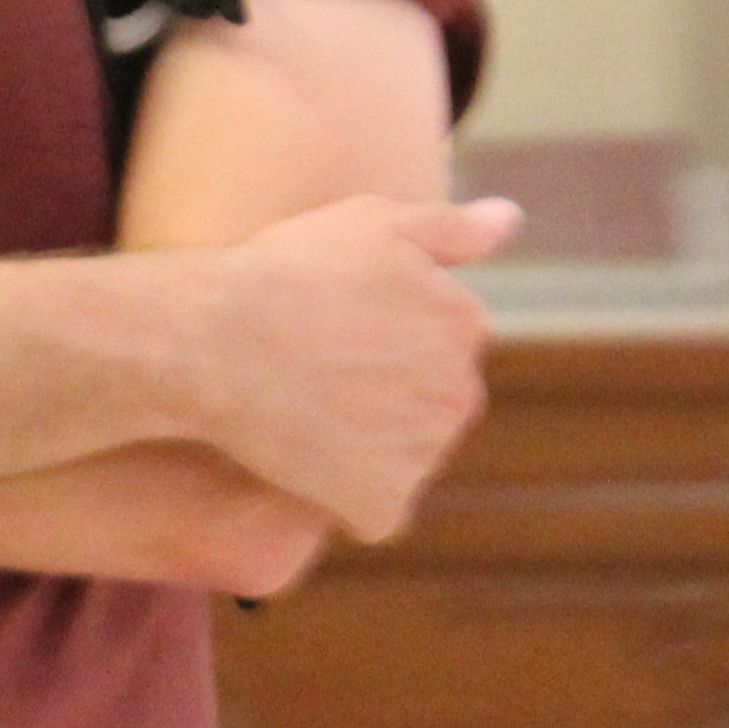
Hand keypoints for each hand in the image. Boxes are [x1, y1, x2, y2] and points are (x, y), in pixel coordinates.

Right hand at [191, 195, 517, 540]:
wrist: (217, 341)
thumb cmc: (288, 272)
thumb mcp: (374, 223)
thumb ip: (453, 228)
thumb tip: (511, 219)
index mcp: (465, 324)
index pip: (438, 344)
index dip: (379, 338)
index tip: (330, 327)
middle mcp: (460, 393)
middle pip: (427, 405)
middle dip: (384, 396)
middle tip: (314, 374)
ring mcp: (424, 453)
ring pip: (402, 456)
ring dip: (364, 445)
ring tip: (302, 415)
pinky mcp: (384, 504)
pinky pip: (371, 508)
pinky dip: (341, 496)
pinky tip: (298, 461)